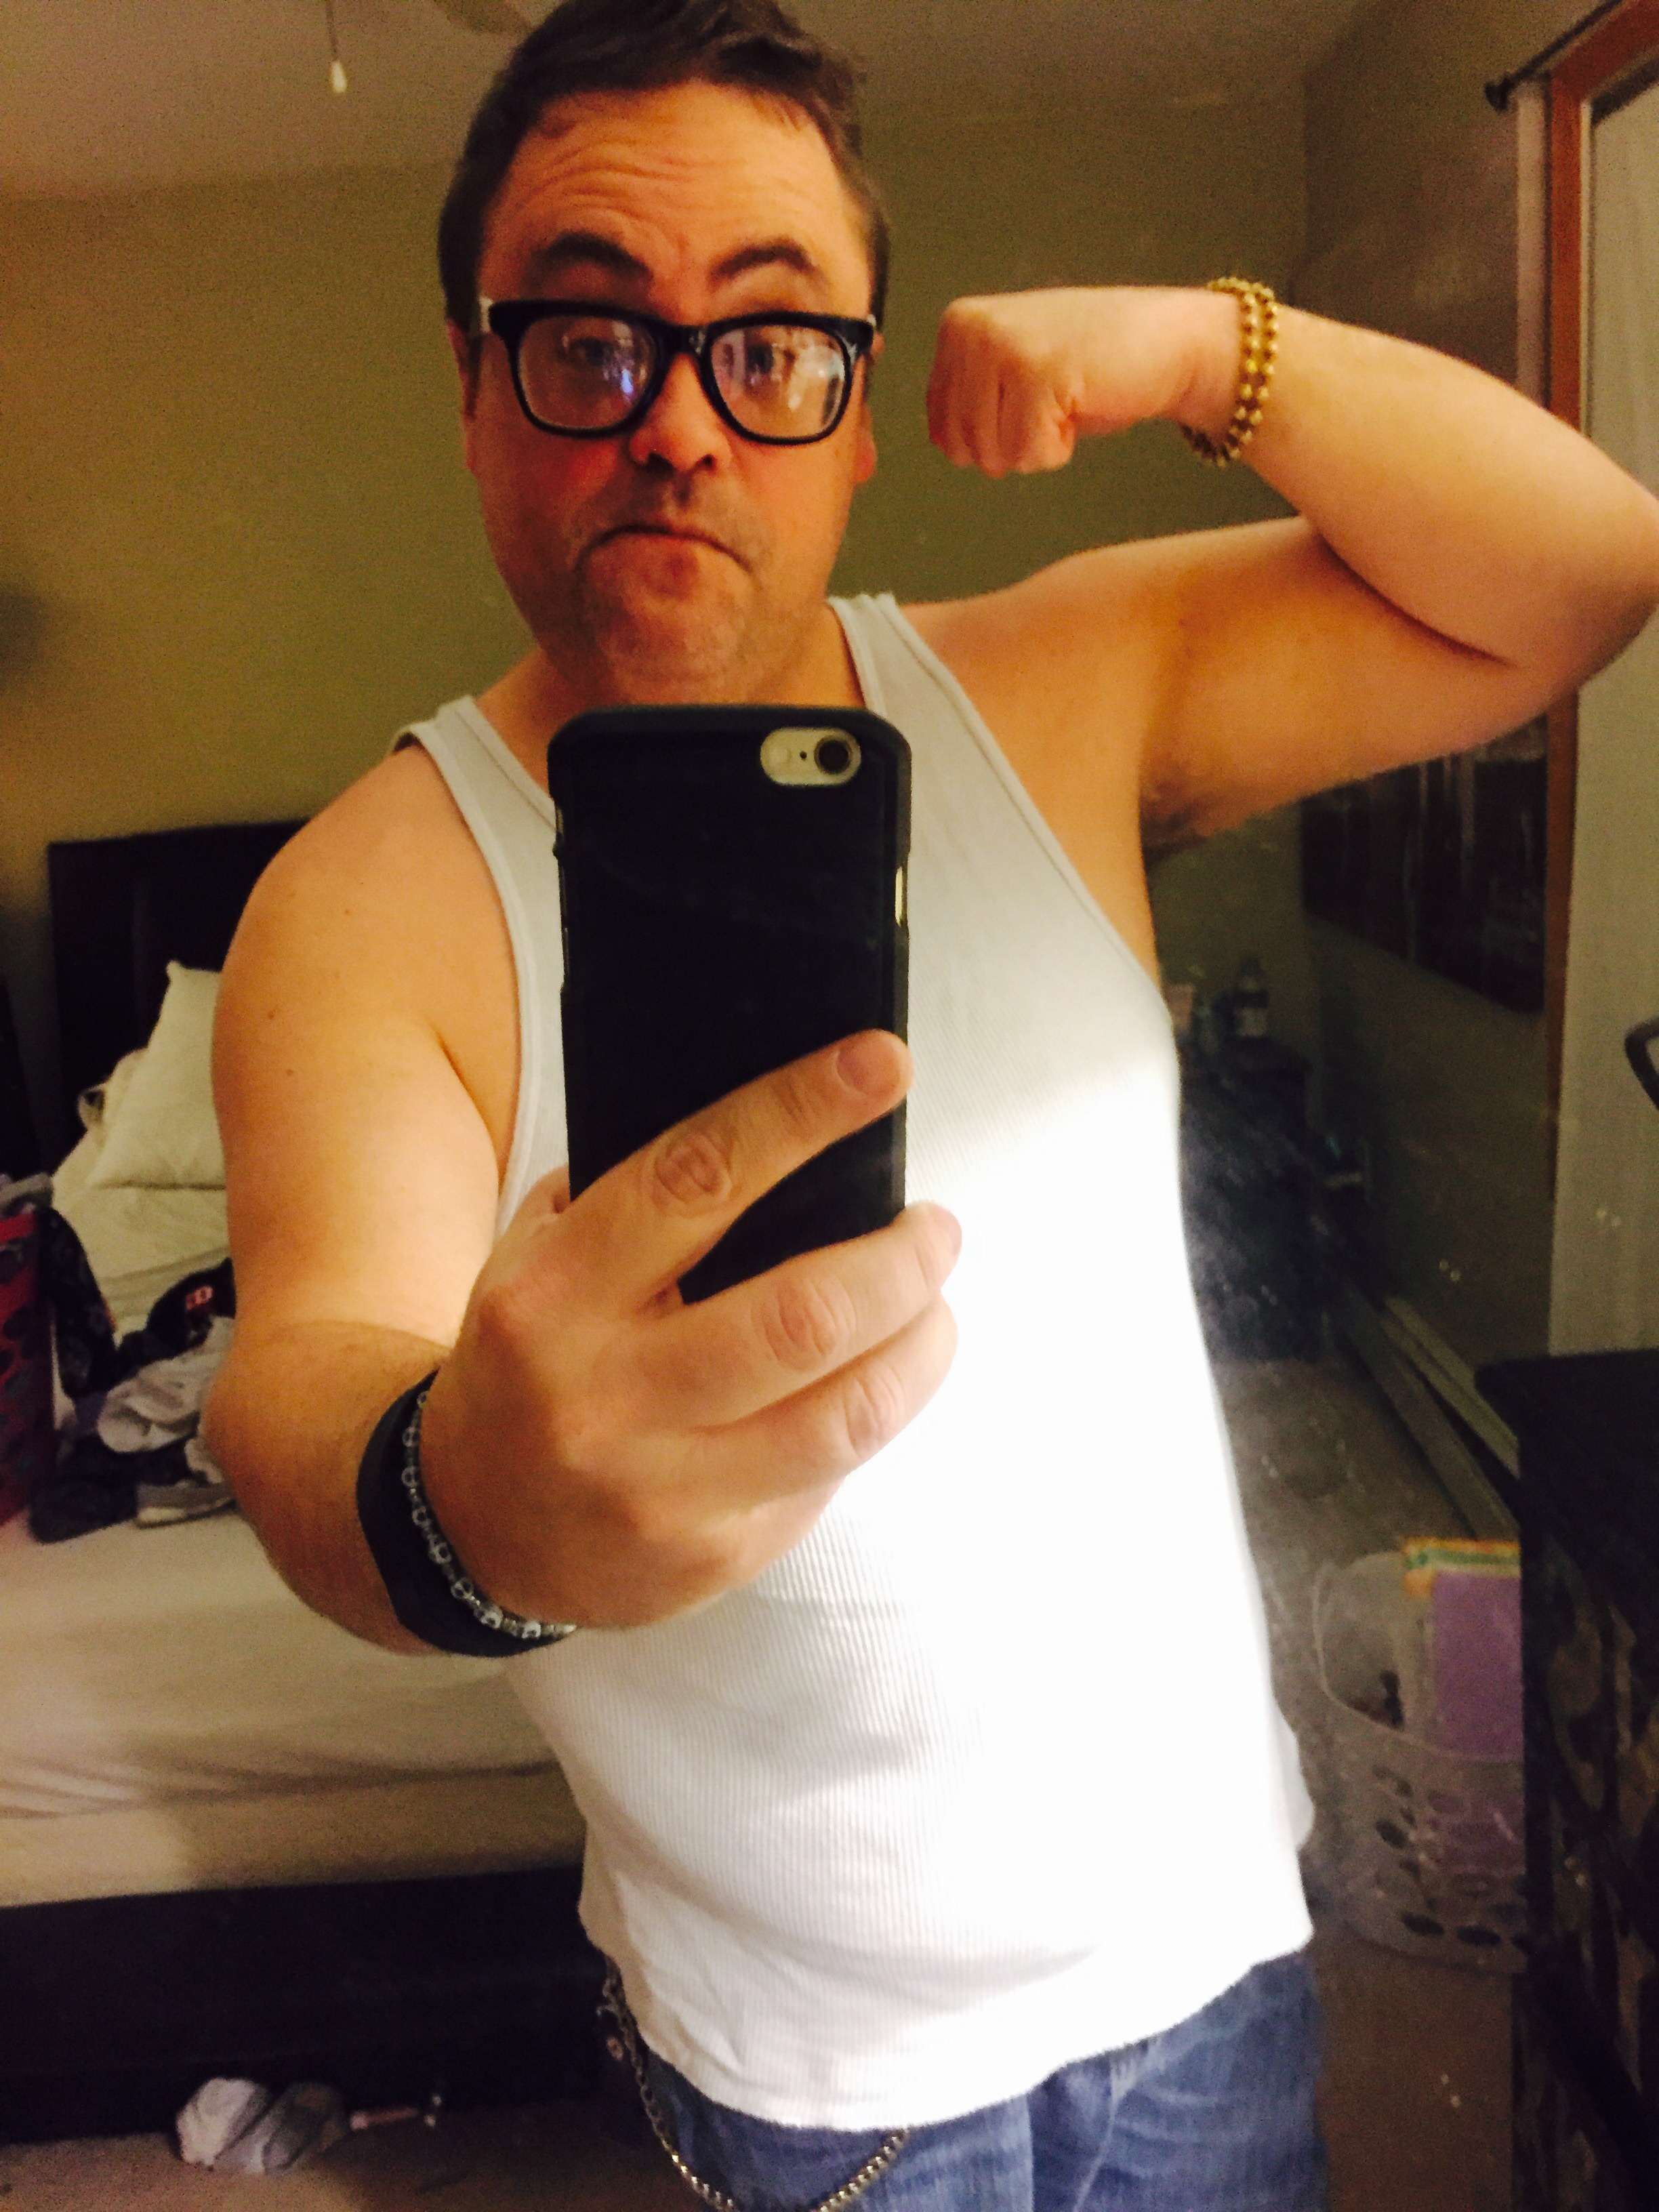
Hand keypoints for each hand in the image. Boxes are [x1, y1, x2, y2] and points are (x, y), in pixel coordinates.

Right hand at [418, 1032, 958, 1630]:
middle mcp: (601, 1396)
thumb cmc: (532, 1357)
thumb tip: (795, 1128)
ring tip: (935, 1305)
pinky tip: (873, 1385)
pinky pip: (829, 1478)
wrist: (469, 1526)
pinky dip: (871, 1417)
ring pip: (845, 1414)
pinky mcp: (711, 1559)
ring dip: (921, 1344)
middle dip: (901, 1259)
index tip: (883, 1065)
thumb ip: (640, 1200)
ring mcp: (659, 1489)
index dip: (802, 1112)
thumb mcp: (541, 1259)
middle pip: (802, 1314)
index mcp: (552, 1296)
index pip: (697, 1180)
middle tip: (936, 1227)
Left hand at [926, 285, 1235, 477]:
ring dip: (1037, 447)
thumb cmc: (1093, 369)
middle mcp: (969, 330)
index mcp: (957, 327)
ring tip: (1066, 400)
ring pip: (994, 455)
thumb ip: (969, 399)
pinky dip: (1060, 449)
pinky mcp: (1036, 373)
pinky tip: (1082, 404)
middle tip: (1053, 403)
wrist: (1168, 342)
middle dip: (1014, 447)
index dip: (995, 440)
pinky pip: (1031, 455)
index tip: (1032, 401)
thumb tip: (945, 446)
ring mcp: (1001, 348)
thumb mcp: (1009, 376)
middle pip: (965, 450)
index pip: (942, 433)